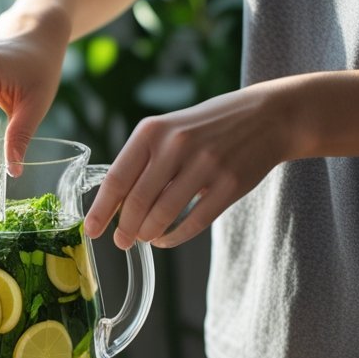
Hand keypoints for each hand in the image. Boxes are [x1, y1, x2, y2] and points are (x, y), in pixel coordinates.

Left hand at [83, 79, 299, 247]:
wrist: (267, 116)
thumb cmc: (206, 127)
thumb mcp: (169, 130)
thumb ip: (142, 161)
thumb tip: (114, 204)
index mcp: (153, 131)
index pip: (117, 178)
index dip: (101, 209)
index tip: (91, 229)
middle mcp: (177, 146)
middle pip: (138, 201)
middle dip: (125, 228)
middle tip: (121, 241)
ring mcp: (206, 165)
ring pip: (163, 215)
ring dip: (148, 233)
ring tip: (144, 238)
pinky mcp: (230, 184)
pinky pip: (194, 221)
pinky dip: (175, 237)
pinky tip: (165, 239)